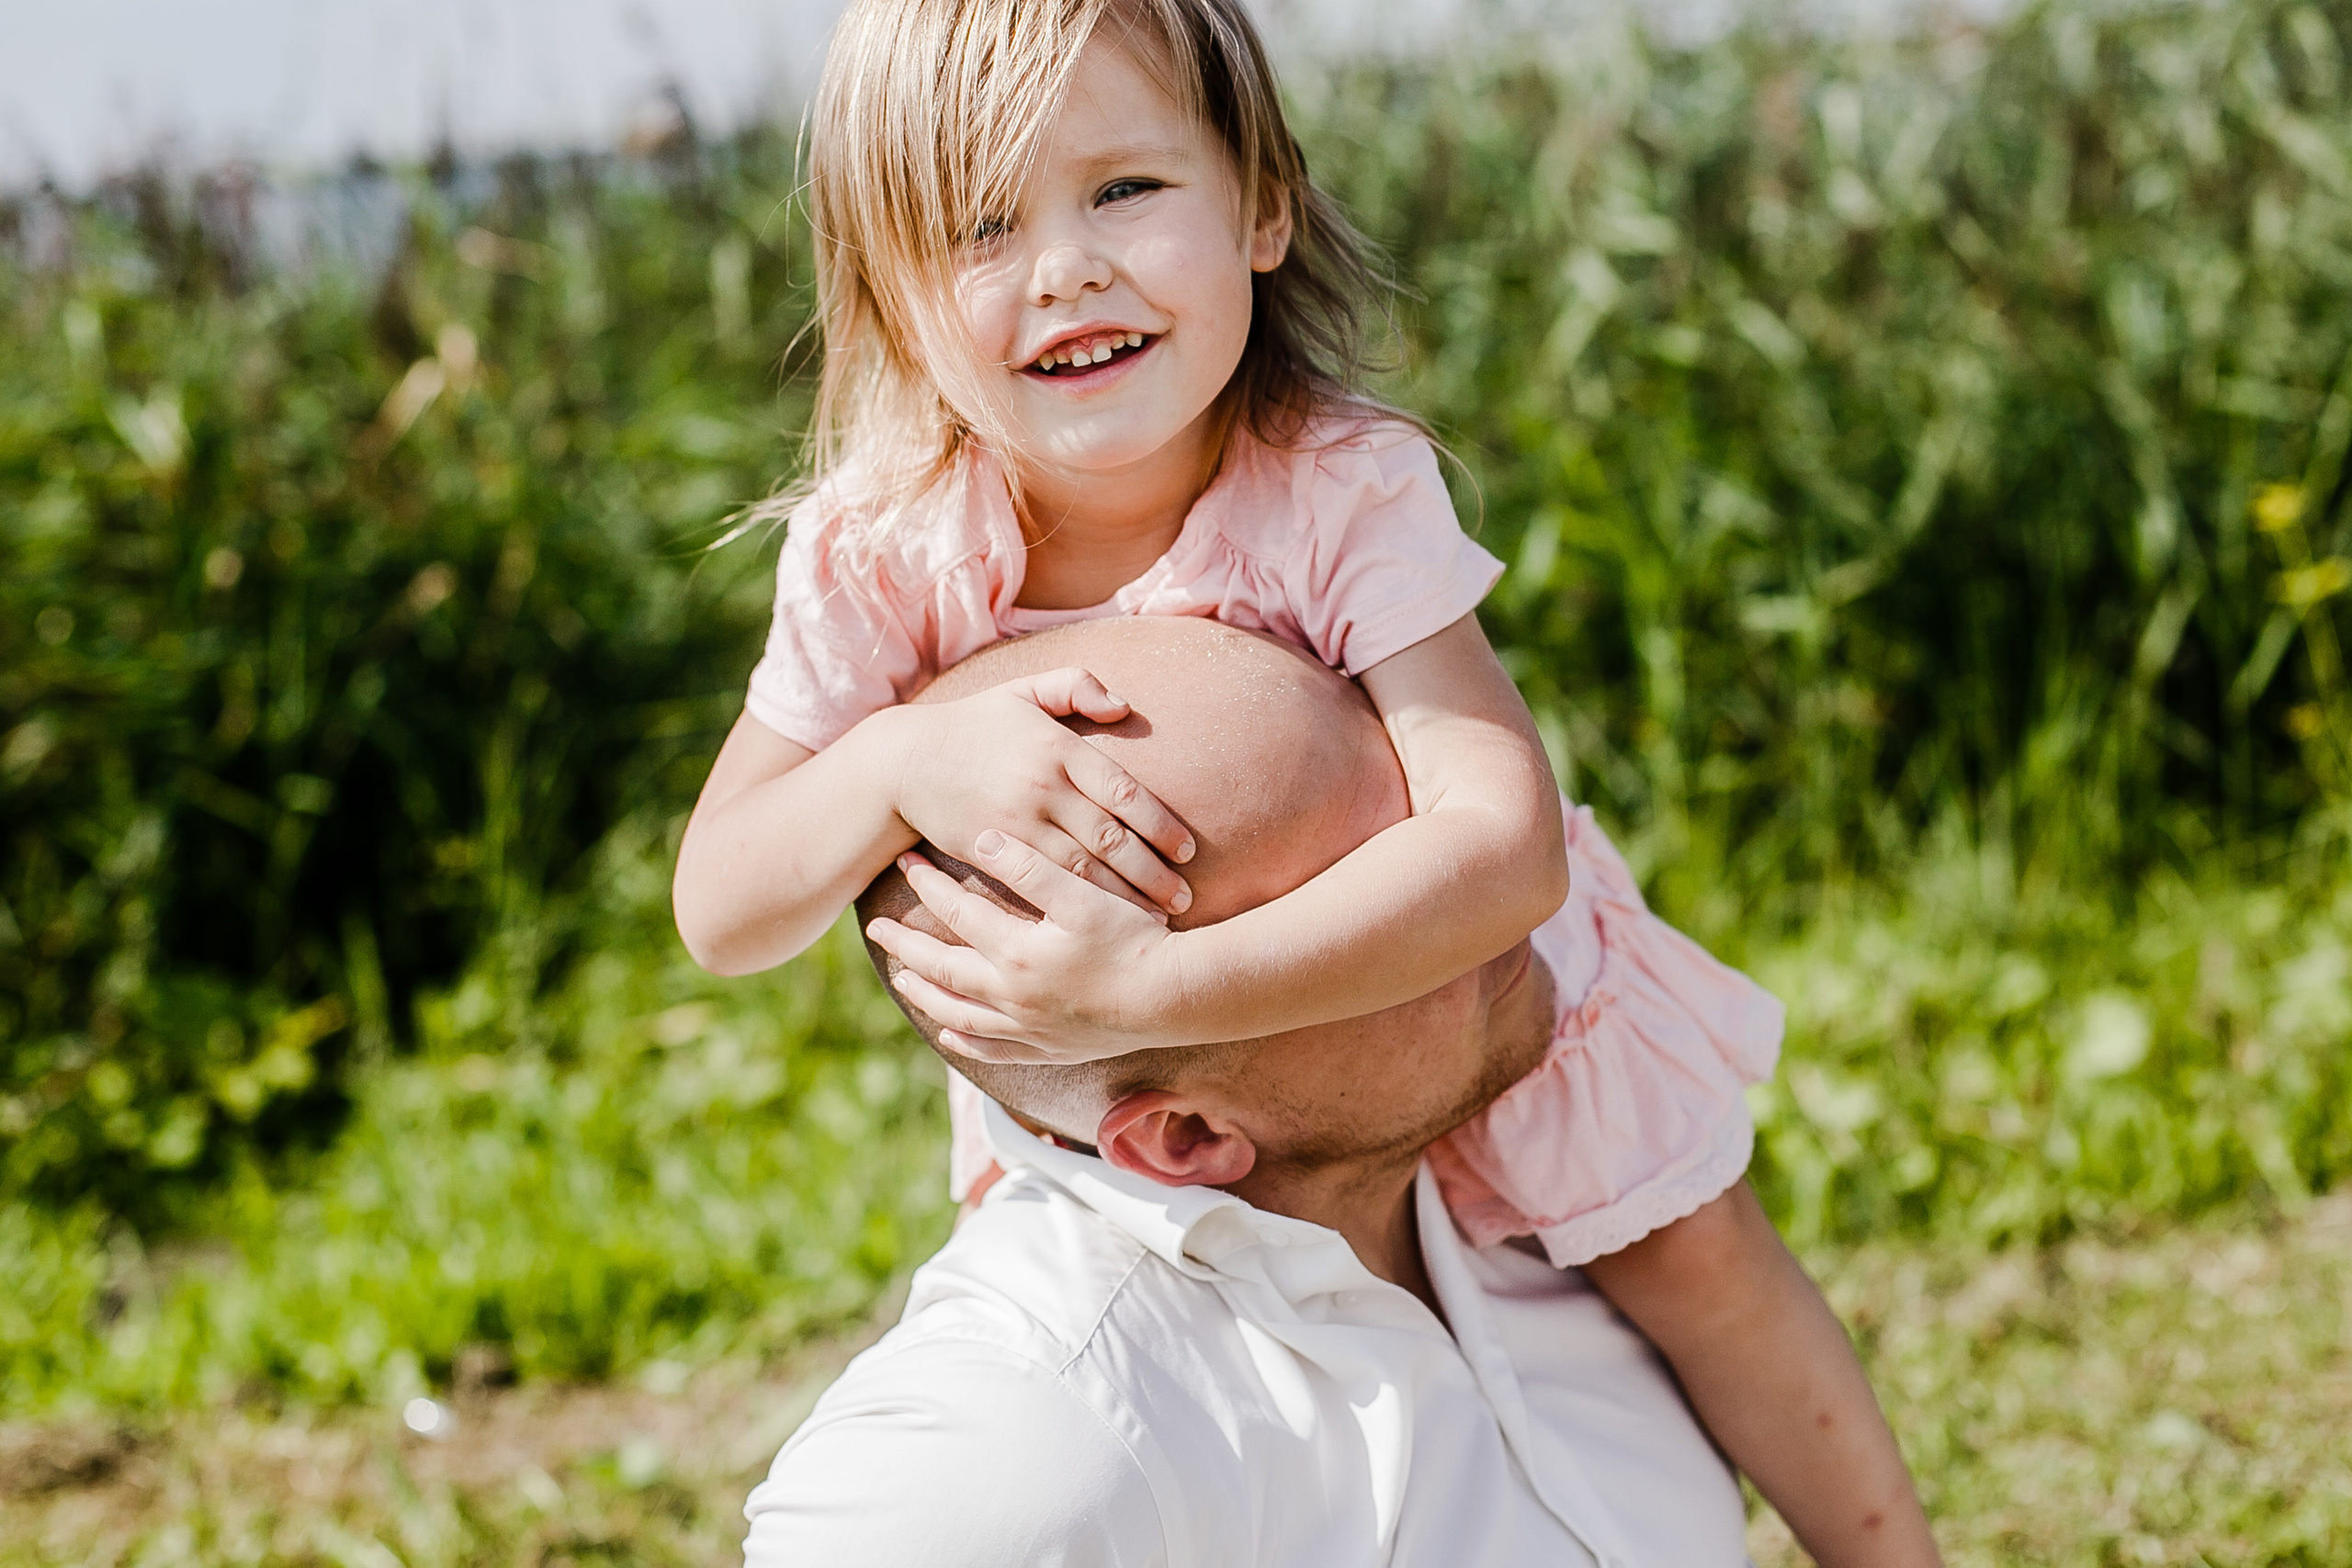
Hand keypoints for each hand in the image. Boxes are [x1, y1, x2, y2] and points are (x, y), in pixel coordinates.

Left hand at [864, 833, 1193, 1062]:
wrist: (1174, 998)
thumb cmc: (1133, 941)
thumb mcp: (1082, 896)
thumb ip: (1031, 868)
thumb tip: (981, 840)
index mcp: (1015, 953)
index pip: (957, 913)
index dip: (928, 886)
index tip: (907, 865)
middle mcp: (1011, 996)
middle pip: (943, 968)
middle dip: (907, 945)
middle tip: (877, 927)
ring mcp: (1028, 1027)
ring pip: (959, 1012)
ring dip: (926, 993)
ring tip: (901, 979)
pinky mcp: (1050, 1047)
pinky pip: (994, 1048)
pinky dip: (966, 1040)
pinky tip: (950, 1033)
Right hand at [890, 668, 1195, 915]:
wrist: (904, 762)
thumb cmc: (972, 725)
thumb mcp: (1022, 691)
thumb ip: (1076, 686)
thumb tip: (1124, 705)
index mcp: (1058, 747)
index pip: (1124, 791)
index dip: (1161, 825)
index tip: (1189, 849)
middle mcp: (1043, 786)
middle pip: (1112, 839)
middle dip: (1154, 872)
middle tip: (1185, 898)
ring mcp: (1017, 822)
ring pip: (1083, 869)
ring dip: (1124, 897)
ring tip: (1157, 919)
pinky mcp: (994, 849)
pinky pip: (1044, 883)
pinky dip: (1080, 904)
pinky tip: (1103, 921)